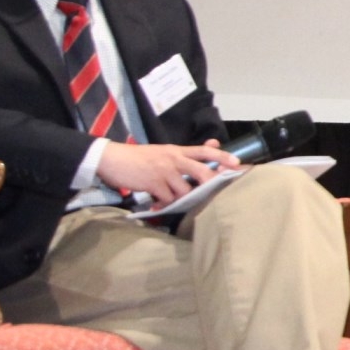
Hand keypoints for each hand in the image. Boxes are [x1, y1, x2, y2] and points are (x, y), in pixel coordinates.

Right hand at [96, 141, 238, 203]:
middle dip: (211, 183)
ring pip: (184, 190)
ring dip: (180, 198)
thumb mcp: (163, 151)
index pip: (204, 151)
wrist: (112, 159)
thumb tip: (213, 145)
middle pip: (201, 171)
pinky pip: (167, 199)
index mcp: (176, 150)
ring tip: (168, 198)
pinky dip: (164, 204)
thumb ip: (185, 153)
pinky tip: (156, 203)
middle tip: (213, 191)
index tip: (236, 163)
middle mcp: (173, 159)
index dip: (222, 156)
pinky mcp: (153, 183)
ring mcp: (163, 171)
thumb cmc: (138, 157)